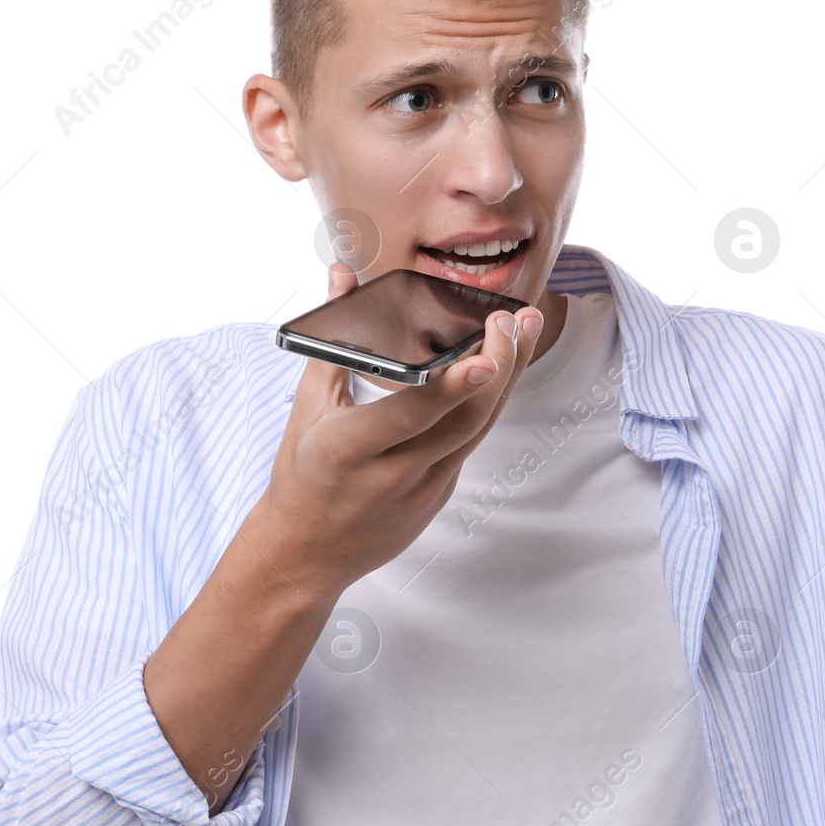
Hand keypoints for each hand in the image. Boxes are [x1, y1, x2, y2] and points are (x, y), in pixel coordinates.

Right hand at [255, 261, 542, 597]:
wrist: (306, 552)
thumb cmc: (302, 472)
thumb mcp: (307, 406)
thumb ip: (332, 338)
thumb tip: (342, 273)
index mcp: (348, 449)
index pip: (412, 415)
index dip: (452, 388)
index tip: (485, 357)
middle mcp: (390, 475)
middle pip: (464, 421)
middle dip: (500, 366)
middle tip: (515, 317)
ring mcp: (421, 491)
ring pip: (477, 431)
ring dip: (506, 380)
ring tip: (522, 331)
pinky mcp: (438, 497)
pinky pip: (469, 444)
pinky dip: (486, 404)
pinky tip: (500, 368)